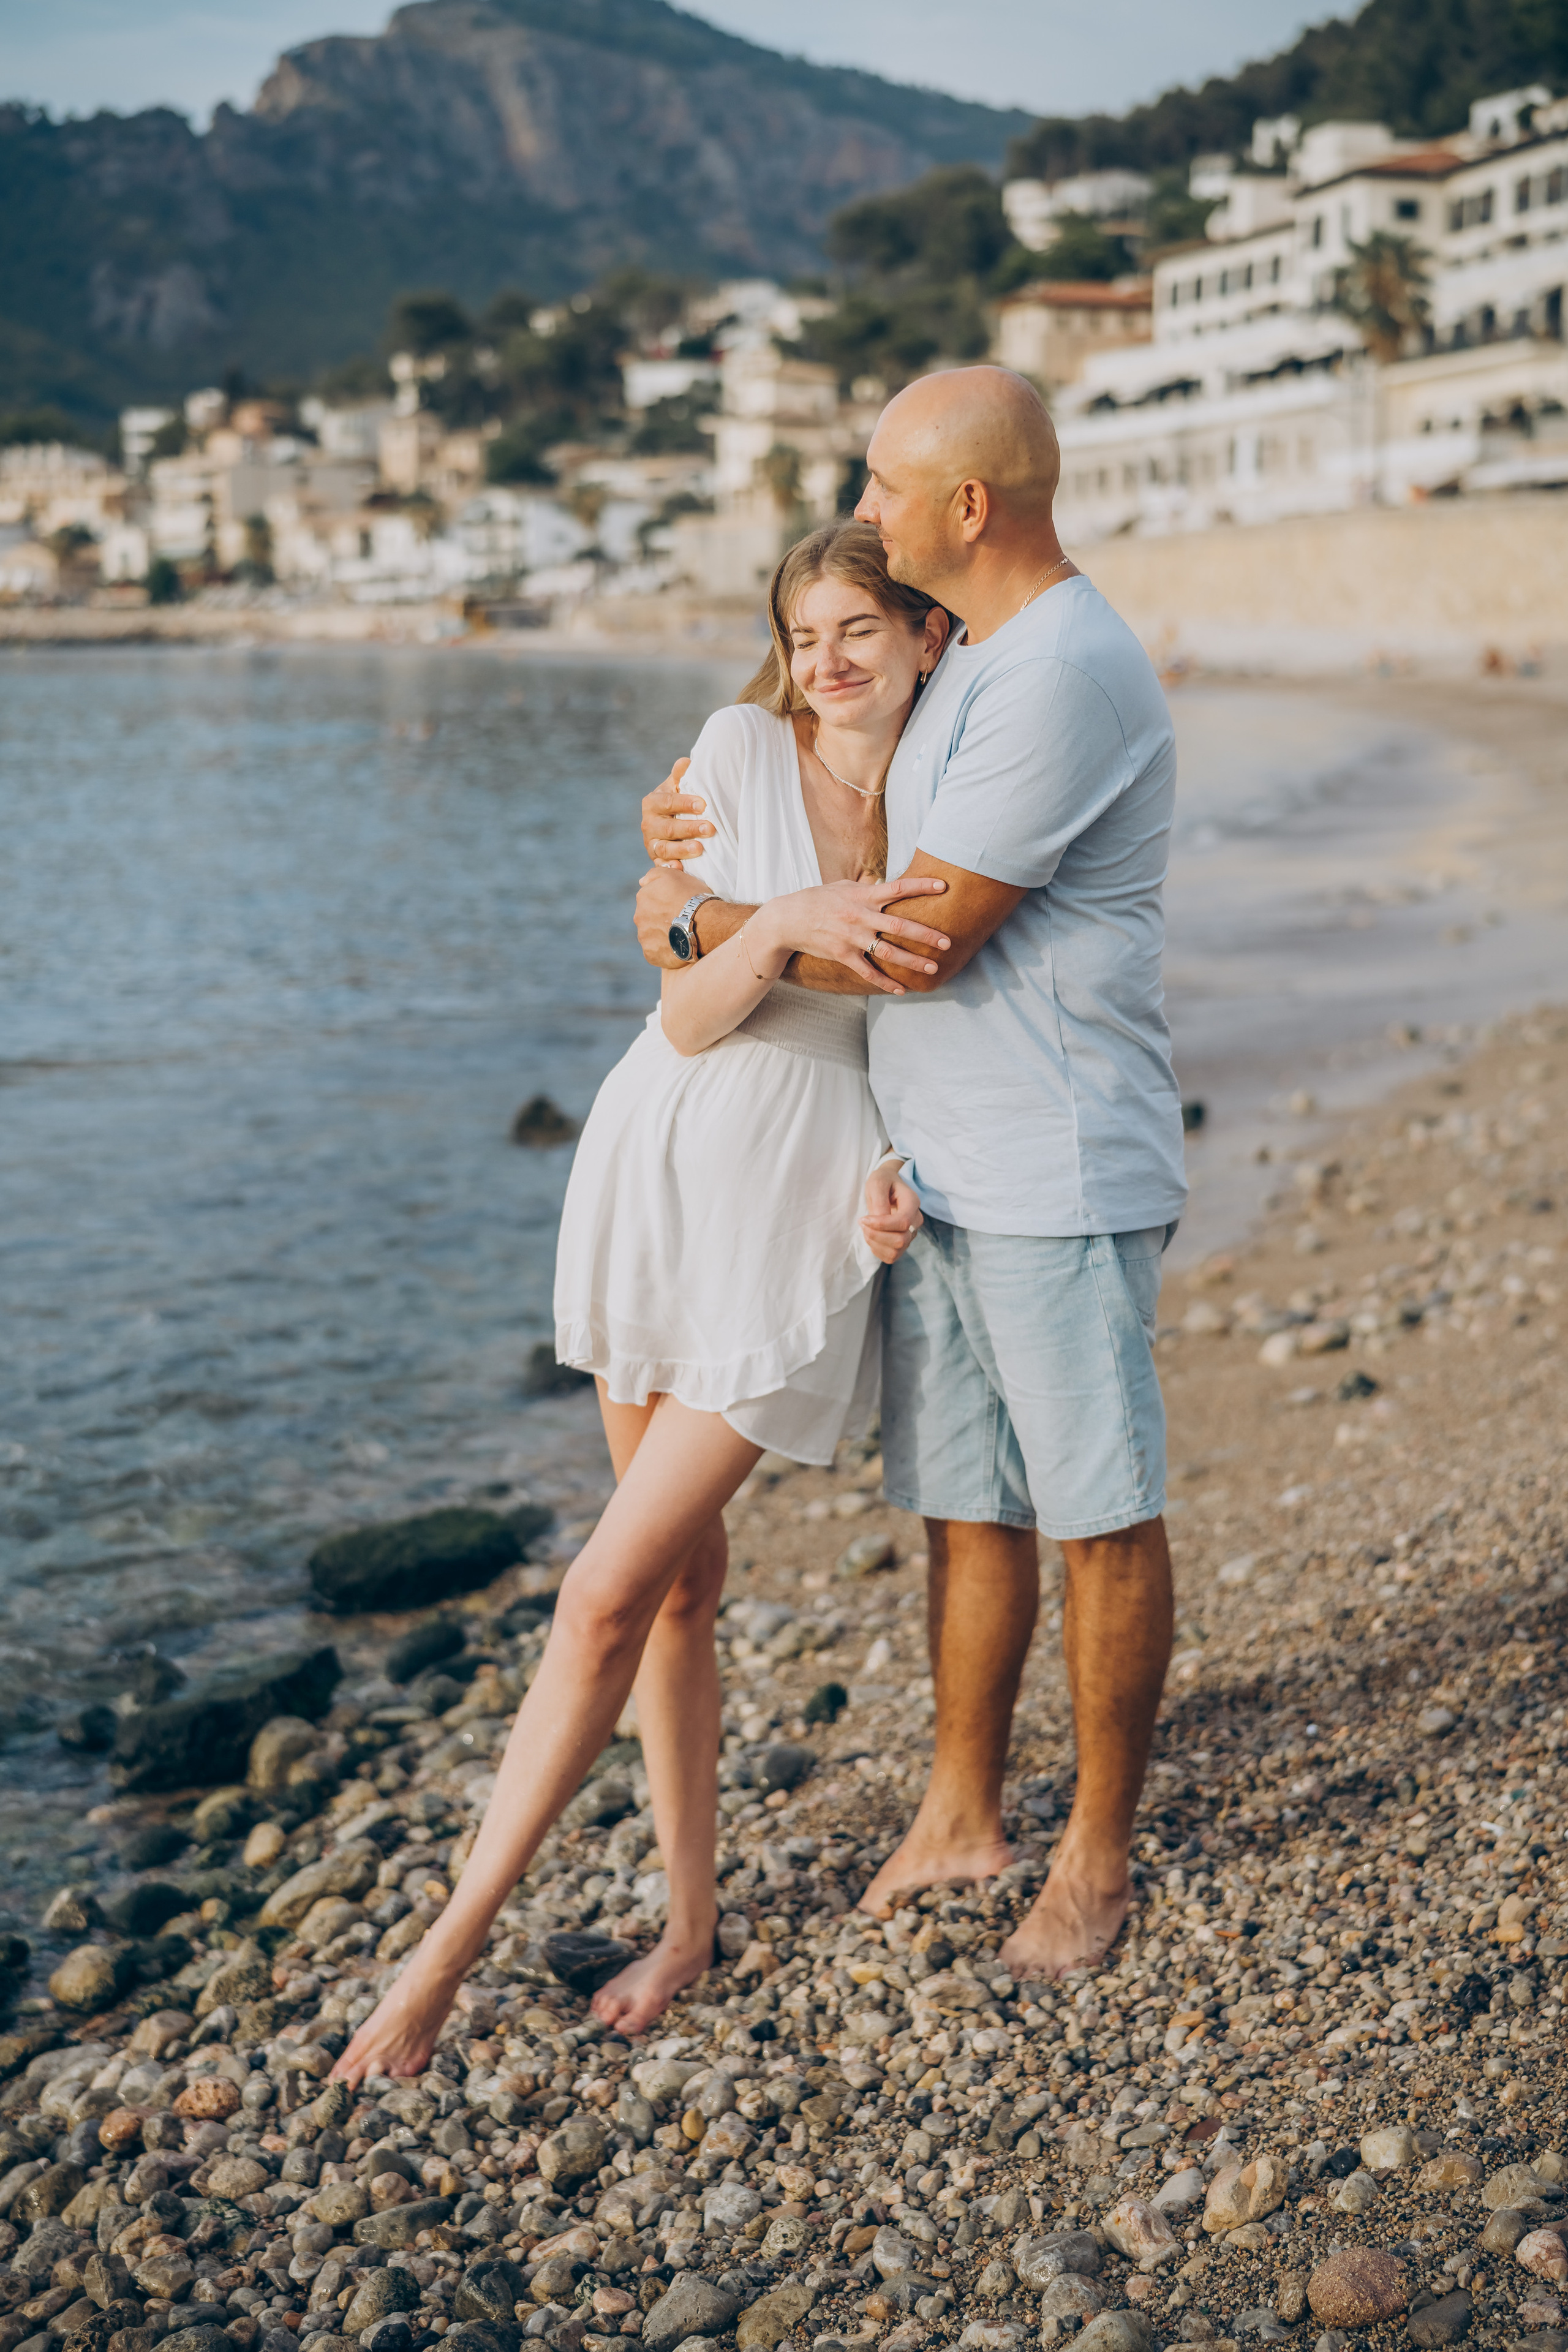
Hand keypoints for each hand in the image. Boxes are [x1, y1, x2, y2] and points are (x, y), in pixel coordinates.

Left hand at [636, 863, 702, 968]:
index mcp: (643, 897)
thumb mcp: (674, 875)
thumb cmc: (692, 897)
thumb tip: (642, 881)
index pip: (651, 898)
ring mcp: (644, 937)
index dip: (665, 902)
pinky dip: (665, 950)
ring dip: (663, 934)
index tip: (678, 904)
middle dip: (661, 919)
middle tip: (680, 920)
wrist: (704, 924)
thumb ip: (654, 874)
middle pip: (649, 917)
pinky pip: (656, 952)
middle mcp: (639, 917)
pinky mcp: (651, 954)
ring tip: (682, 935)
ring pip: (652, 935)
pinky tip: (679, 946)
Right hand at [642, 757, 712, 866]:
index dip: (685, 804)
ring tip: (700, 849)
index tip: (703, 804)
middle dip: (689, 828)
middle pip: (668, 828)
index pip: (668, 802)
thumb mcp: (677, 787)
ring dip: (682, 849)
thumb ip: (681, 776)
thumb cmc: (677, 802)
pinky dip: (669, 867)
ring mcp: (651, 843)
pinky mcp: (656, 859)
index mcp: (653, 802)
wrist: (668, 823)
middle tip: (710, 828)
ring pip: (664, 848)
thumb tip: (686, 762)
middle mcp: (649, 823)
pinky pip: (661, 865)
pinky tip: (681, 868)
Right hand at [754, 875, 949, 993]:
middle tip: (947, 942)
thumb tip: (888, 885)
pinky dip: (884, 983)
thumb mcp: (844, 887)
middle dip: (925, 935)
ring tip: (932, 968)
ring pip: (887, 953)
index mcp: (863, 896)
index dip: (921, 886)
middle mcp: (859, 916)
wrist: (788, 919)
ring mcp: (851, 937)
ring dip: (912, 962)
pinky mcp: (842, 955)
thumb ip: (868, 888)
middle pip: (899, 927)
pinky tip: (902, 990)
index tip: (943, 886)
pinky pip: (867, 972)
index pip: (898, 888)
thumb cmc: (819, 899)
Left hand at [861, 1159, 922, 1264]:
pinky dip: (877, 1249)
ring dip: (875, 1243)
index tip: (863, 1219)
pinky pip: (891, 1256)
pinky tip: (871, 1236)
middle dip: (876, 1235)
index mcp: (913, 1202)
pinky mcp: (903, 1243)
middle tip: (862, 1222)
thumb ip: (879, 1202)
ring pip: (895, 1251)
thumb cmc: (882, 1181)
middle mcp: (916, 1220)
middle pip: (901, 1240)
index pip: (903, 1222)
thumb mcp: (876, 1184)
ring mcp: (911, 1233)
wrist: (887, 1186)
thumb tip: (878, 1223)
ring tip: (866, 1228)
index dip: (881, 1225)